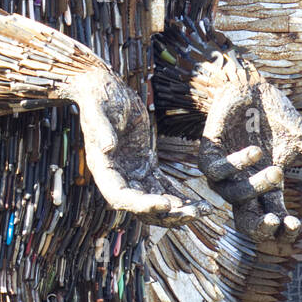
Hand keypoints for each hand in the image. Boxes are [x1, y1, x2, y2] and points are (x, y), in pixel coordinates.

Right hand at [70, 67, 206, 225]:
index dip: (142, 205)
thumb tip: (107, 147)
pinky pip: (163, 186)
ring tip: (203, 210)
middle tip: (193, 214)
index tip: (166, 204)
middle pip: (141, 206)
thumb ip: (101, 129)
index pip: (120, 196)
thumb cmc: (98, 96)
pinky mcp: (145, 164)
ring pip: (155, 199)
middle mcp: (117, 176)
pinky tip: (198, 202)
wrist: (103, 87)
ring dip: (178, 209)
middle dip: (167, 214)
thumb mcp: (98, 109)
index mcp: (102, 167)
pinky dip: (179, 195)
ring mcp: (132, 172)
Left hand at [198, 59, 301, 241]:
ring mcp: (226, 172)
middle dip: (260, 228)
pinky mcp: (210, 153)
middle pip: (247, 221)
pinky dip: (235, 165)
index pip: (274, 220)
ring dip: (256, 187)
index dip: (283, 230)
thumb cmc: (277, 115)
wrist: (253, 87)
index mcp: (267, 188)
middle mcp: (244, 185)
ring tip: (276, 171)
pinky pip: (216, 170)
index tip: (296, 224)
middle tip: (274, 222)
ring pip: (234, 195)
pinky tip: (254, 152)